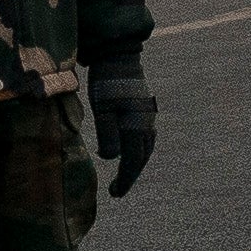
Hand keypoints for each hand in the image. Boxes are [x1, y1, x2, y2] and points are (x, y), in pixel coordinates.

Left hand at [88, 62, 158, 197]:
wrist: (119, 57)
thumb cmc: (107, 83)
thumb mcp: (103, 108)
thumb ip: (108, 134)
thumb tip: (112, 159)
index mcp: (138, 126)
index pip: (133, 161)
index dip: (125, 179)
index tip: (115, 193)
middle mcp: (147, 124)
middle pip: (141, 158)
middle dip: (130, 176)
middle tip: (117, 190)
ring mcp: (148, 117)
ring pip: (145, 148)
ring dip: (135, 164)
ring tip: (122, 176)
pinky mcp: (144, 110)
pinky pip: (144, 138)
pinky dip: (137, 150)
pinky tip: (129, 152)